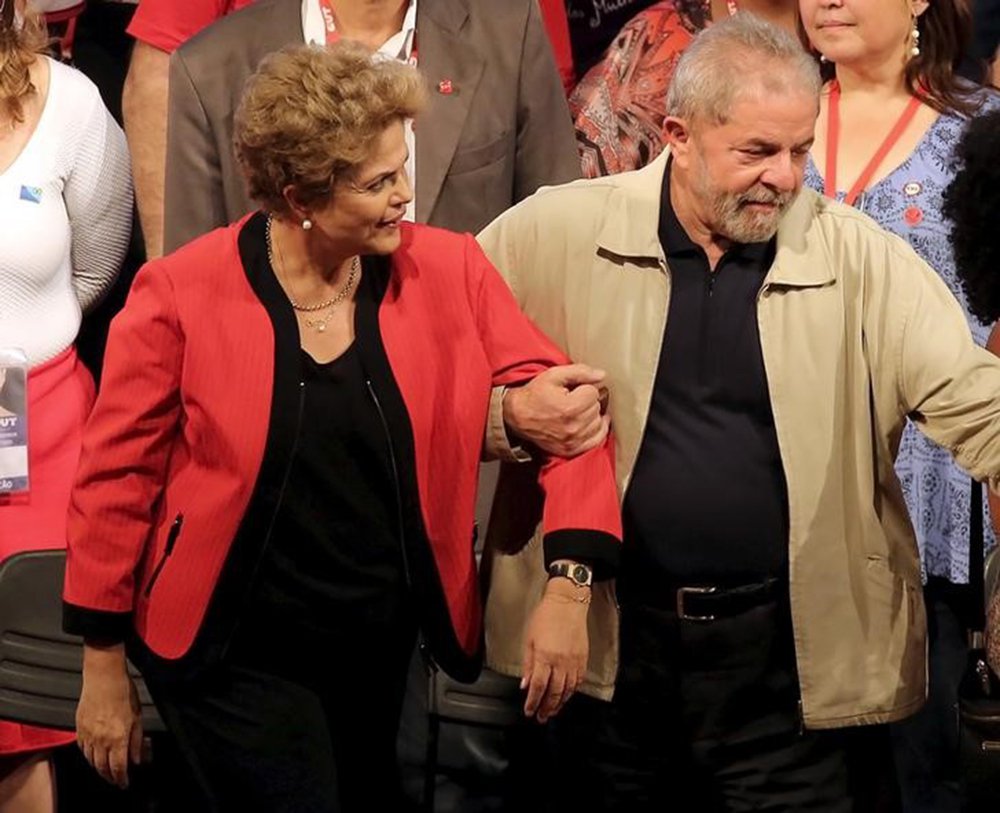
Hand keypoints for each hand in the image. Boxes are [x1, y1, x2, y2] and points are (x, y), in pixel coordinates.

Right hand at [76, 643, 142, 788]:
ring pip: (90, 760)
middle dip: (109, 777)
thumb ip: (136, 740)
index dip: (121, 778)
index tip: (124, 783)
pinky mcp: (79, 728)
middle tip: (115, 780)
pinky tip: (93, 755)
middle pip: (102, 767)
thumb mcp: (137, 716)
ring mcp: (88, 734)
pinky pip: (82, 749)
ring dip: (98, 768)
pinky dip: (88, 756)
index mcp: (117, 737)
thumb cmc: (123, 692)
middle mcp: (100, 739)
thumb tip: (137, 758)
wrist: (103, 677)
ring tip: (105, 771)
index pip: (118, 766)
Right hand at [503, 364, 609, 457]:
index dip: (584, 388)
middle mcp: (574, 426)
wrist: (516, 416)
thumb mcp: (554, 375)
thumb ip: (580, 372)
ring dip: (591, 416)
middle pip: (597, 407)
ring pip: (598, 423)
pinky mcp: (571, 450)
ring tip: (576, 411)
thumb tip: (602, 375)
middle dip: (587, 401)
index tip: (572, 390)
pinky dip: (597, 431)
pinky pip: (596, 441)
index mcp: (570, 407)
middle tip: (572, 400)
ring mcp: (573, 441)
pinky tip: (591, 423)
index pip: (594, 392)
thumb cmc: (534, 394)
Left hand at [521, 578, 589, 722]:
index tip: (529, 711)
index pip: (538, 687)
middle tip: (541, 718)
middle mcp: (560, 662)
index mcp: (544, 656)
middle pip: (554, 693)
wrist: (567, 603)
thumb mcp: (529, 639)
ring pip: (567, 690)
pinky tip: (566, 697)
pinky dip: (571, 692)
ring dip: (559, 704)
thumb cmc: (546, 616)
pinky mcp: (583, 659)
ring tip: (552, 711)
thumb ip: (528, 663)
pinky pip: (578, 681)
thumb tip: (525, 684)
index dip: (533, 702)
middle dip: (546, 708)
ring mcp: (574, 662)